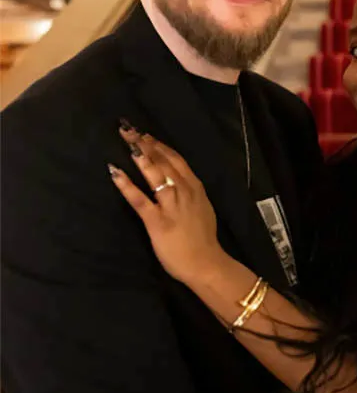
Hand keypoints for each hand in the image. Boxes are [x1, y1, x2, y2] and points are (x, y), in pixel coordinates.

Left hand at [110, 126, 223, 284]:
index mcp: (195, 188)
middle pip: (164, 162)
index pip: (177, 160)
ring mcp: (171, 206)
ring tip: (126, 142)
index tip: (146, 135)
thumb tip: (178, 179)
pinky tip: (115, 172)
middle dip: (146, 144)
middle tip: (129, 130)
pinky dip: (127, 185)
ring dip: (140, 156)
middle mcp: (183, 192)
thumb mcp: (202, 206)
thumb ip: (190, 191)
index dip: (160, 145)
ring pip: (155, 175)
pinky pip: (140, 200)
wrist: (206, 263)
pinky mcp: (158, 221)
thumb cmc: (202, 238)